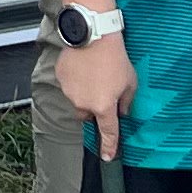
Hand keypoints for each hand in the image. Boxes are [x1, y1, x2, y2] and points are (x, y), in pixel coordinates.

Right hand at [53, 36, 135, 155]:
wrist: (94, 34)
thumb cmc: (114, 57)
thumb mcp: (130, 82)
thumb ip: (126, 102)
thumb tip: (121, 111)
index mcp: (103, 107)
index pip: (108, 133)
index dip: (109, 147)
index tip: (108, 157)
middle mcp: (84, 103)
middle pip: (87, 115)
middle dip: (94, 107)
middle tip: (103, 89)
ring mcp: (70, 91)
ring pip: (77, 99)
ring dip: (84, 92)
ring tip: (93, 72)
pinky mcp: (61, 78)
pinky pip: (69, 85)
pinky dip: (75, 79)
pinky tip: (84, 65)